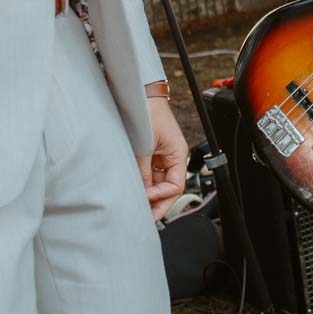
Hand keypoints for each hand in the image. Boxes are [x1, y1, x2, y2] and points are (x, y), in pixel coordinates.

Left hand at [137, 96, 188, 221]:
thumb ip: (142, 171)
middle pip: (168, 189)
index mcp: (178, 155)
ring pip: (157, 184)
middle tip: (145, 218)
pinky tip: (134, 192)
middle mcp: (172, 158)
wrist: (141, 95)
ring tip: (136, 207)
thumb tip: (139, 194)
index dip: (161, 197)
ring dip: (149, 195)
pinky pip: (149, 175)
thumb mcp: (145, 146)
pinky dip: (143, 185)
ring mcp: (161, 157)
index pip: (175, 186)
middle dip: (157, 203)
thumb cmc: (149, 113)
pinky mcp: (150, 155)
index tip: (145, 199)